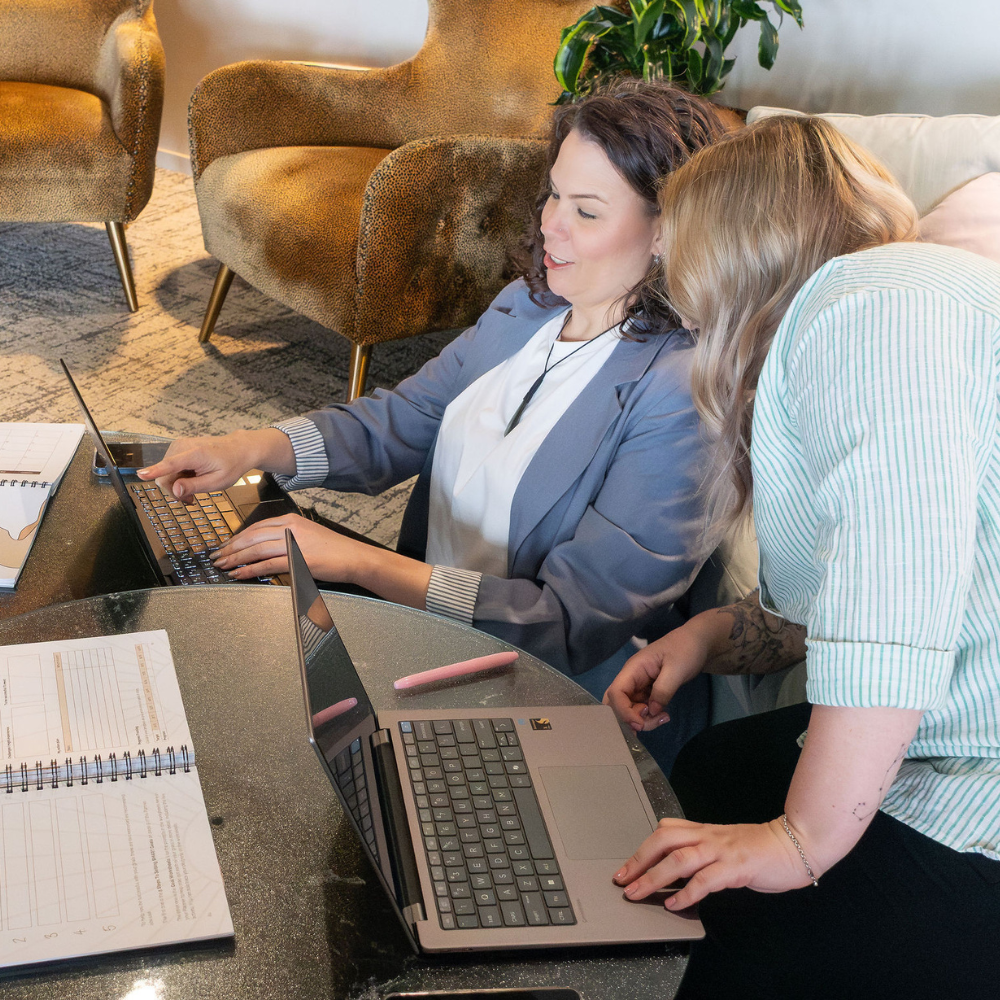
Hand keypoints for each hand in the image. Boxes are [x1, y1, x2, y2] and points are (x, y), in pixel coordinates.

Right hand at [137, 429, 294, 502]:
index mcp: (195, 454)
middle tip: (191, 500)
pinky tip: (190, 481)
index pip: (171, 464)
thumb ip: (194, 486)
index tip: (141, 475)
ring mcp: (178, 446)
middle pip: (165, 476)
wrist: (238, 448)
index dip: (155, 471)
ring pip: (165, 474)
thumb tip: (174, 491)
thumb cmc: (231, 465)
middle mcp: (183, 446)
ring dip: (176, 485)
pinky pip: (169, 468)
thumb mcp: (218, 482)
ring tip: (193, 490)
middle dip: (174, 490)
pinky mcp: (177, 448)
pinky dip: (178, 477)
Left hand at [211, 513, 366, 581]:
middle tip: (216, 556)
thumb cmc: (333, 550)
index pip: (256, 527)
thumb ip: (286, 538)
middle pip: (251, 537)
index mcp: (291, 520)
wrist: (354, 557)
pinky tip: (239, 574)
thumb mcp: (308, 535)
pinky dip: (250, 569)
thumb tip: (263, 549)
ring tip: (222, 566)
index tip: (225, 545)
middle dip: (230, 548)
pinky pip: (267, 564)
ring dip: (235, 559)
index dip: (237, 537)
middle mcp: (289, 528)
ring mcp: (293, 543)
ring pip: (255, 549)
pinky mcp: (297, 559)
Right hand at [603, 626, 707, 731]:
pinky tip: (664, 716)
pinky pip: (641, 708)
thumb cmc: (685, 649)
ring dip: (642, 719)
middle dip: (628, 718)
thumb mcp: (677, 669)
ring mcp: (639, 685)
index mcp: (634, 668)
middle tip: (647, 725)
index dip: (623, 711)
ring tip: (663, 718)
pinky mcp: (648, 691)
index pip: (616, 692)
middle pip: (617, 702)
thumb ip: (663, 690)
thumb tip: (652, 711)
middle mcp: (632, 678)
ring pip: (629, 708)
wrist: (697, 642)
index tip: (640, 723)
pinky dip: (649, 716)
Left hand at [613, 816, 813, 910]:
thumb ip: (701, 851)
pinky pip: (705, 879)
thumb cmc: (759, 848)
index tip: (624, 868)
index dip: (641, 849)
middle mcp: (708, 837)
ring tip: (638, 893)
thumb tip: (674, 867)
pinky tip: (676, 904)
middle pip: (663, 840)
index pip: (664, 832)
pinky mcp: (736, 867)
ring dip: (654, 877)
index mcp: (704, 831)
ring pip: (678, 859)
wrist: (794, 843)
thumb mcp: (724, 844)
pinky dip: (687, 893)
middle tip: (622, 881)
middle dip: (638, 861)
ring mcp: (722, 850)